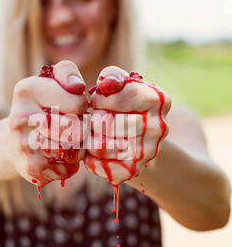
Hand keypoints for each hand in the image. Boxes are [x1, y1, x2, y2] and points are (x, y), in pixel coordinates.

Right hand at [7, 60, 87, 188]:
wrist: (14, 140)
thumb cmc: (43, 105)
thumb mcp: (52, 80)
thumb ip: (67, 71)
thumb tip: (78, 86)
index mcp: (27, 90)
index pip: (78, 102)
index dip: (83, 106)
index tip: (73, 106)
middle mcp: (20, 117)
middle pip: (78, 128)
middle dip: (82, 129)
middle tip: (73, 126)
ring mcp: (23, 145)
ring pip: (75, 150)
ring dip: (79, 148)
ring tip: (68, 141)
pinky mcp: (30, 168)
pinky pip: (69, 168)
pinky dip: (71, 164)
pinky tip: (60, 156)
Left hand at [84, 66, 170, 184]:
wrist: (138, 139)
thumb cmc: (122, 105)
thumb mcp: (121, 84)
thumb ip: (112, 76)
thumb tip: (106, 84)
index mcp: (158, 100)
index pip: (121, 96)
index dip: (100, 98)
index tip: (97, 101)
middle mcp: (158, 127)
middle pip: (107, 123)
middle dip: (91, 119)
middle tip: (89, 119)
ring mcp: (148, 152)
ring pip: (100, 146)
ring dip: (87, 139)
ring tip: (88, 133)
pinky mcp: (134, 170)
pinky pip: (102, 167)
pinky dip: (91, 160)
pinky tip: (91, 152)